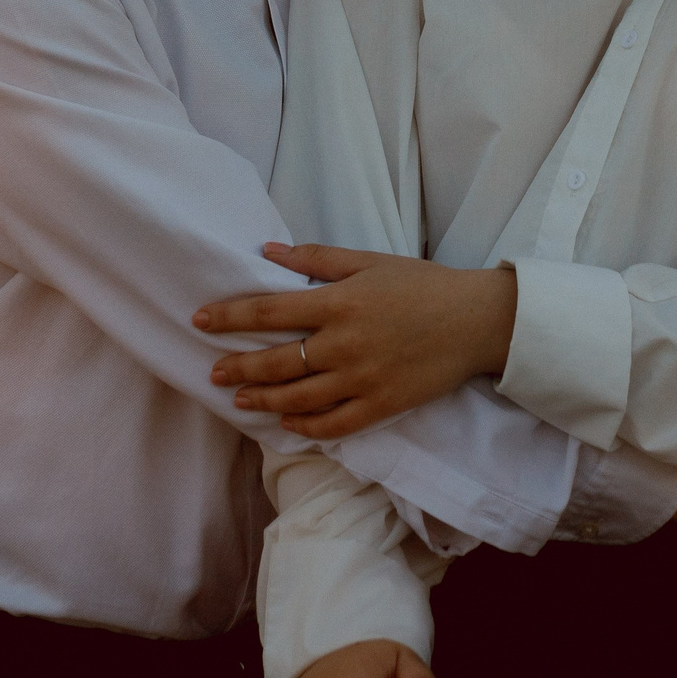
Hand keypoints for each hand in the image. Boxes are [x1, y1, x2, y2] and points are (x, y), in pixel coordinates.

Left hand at [195, 244, 516, 438]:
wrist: (476, 321)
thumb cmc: (422, 285)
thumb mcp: (369, 260)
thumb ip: (316, 257)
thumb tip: (268, 250)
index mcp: (339, 303)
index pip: (268, 311)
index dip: (229, 317)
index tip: (200, 321)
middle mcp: (344, 344)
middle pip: (276, 362)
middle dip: (238, 369)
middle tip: (214, 373)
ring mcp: (362, 379)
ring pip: (298, 398)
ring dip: (263, 400)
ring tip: (241, 401)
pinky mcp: (381, 405)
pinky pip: (334, 424)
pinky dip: (305, 427)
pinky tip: (288, 423)